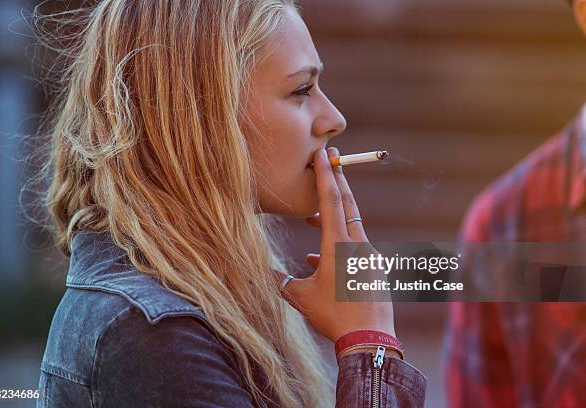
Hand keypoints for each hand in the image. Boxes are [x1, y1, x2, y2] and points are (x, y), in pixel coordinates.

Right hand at [273, 147, 395, 342]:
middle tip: (332, 159)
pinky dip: (338, 244)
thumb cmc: (334, 317)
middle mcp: (358, 245)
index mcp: (338, 246)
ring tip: (311, 218)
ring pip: (351, 226)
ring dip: (332, 216)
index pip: (331, 201)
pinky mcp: (375, 269)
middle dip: (338, 180)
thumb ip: (282, 281)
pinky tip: (318, 259)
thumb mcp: (301, 297)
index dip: (327, 175)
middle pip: (348, 204)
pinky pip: (355, 248)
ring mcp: (370, 257)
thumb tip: (264, 273)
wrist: (370, 340)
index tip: (326, 154)